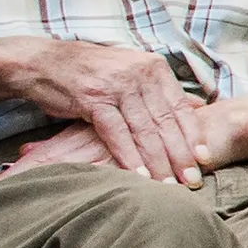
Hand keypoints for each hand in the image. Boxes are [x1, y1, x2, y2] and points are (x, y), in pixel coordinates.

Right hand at [0, 36, 203, 182]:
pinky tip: (139, 176)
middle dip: (181, 155)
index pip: (181, 107)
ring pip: (145, 130)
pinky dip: (129, 157)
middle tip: (192, 180)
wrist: (42, 62)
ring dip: (158, 162)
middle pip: (166, 122)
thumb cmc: (91, 73)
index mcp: (154, 68)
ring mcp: (117, 85)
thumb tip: (198, 106)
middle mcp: (139, 74)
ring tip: (168, 185)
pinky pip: (117, 134)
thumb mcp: (131, 73)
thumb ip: (162, 91)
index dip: (194, 136)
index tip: (205, 159)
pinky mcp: (94, 98)